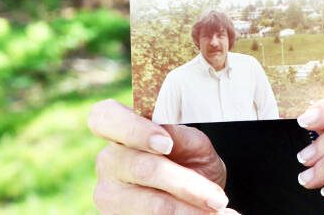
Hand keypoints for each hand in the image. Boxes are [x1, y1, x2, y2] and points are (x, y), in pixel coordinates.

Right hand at [88, 98, 235, 213]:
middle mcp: (109, 162)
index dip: (133, 129)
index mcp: (120, 130)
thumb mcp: (192, 145)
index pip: (104, 117)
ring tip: (218, 211)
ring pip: (151, 205)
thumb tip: (169, 134)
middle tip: (216, 197)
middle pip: (141, 168)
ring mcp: (109, 196)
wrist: (195, 198)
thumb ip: (180, 136)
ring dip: (189, 211)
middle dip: (184, 183)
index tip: (166, 143)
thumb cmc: (188, 162)